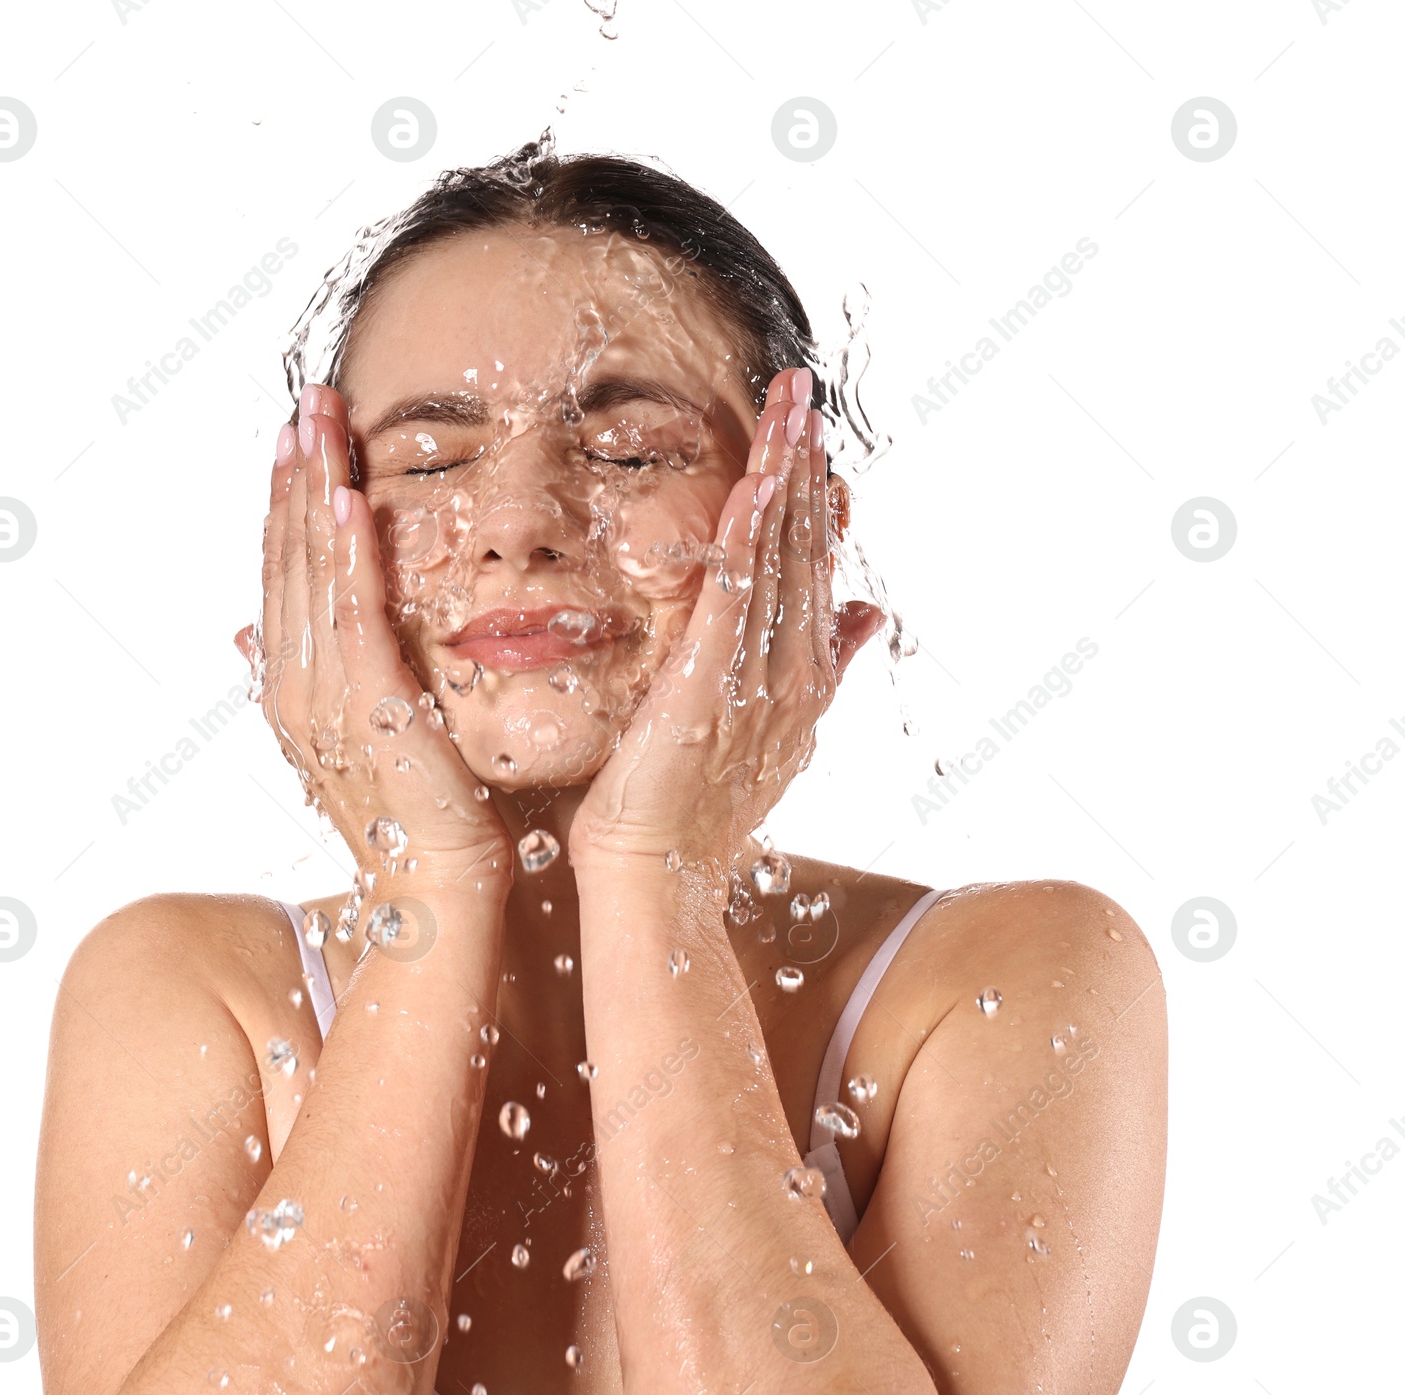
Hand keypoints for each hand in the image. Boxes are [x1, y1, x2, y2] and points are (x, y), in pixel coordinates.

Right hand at [237, 384, 511, 887]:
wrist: (438, 884)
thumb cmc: (413, 813)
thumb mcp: (350, 733)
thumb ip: (305, 672)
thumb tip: (243, 628)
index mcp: (289, 687)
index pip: (281, 574)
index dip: (285, 501)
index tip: (297, 433)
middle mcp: (292, 686)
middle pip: (288, 560)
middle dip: (296, 475)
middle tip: (308, 398)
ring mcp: (323, 697)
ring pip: (312, 573)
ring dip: (314, 491)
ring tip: (321, 419)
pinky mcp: (370, 706)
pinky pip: (353, 615)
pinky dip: (348, 554)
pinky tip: (349, 496)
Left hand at [569, 367, 883, 870]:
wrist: (661, 871)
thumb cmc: (699, 808)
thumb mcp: (774, 729)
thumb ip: (823, 667)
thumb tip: (867, 612)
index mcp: (804, 676)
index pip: (814, 569)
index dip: (815, 498)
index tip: (813, 437)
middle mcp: (794, 670)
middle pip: (803, 548)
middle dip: (804, 464)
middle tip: (802, 389)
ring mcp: (757, 677)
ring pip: (777, 559)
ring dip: (783, 478)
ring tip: (787, 406)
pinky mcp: (709, 687)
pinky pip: (734, 598)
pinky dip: (747, 538)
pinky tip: (752, 483)